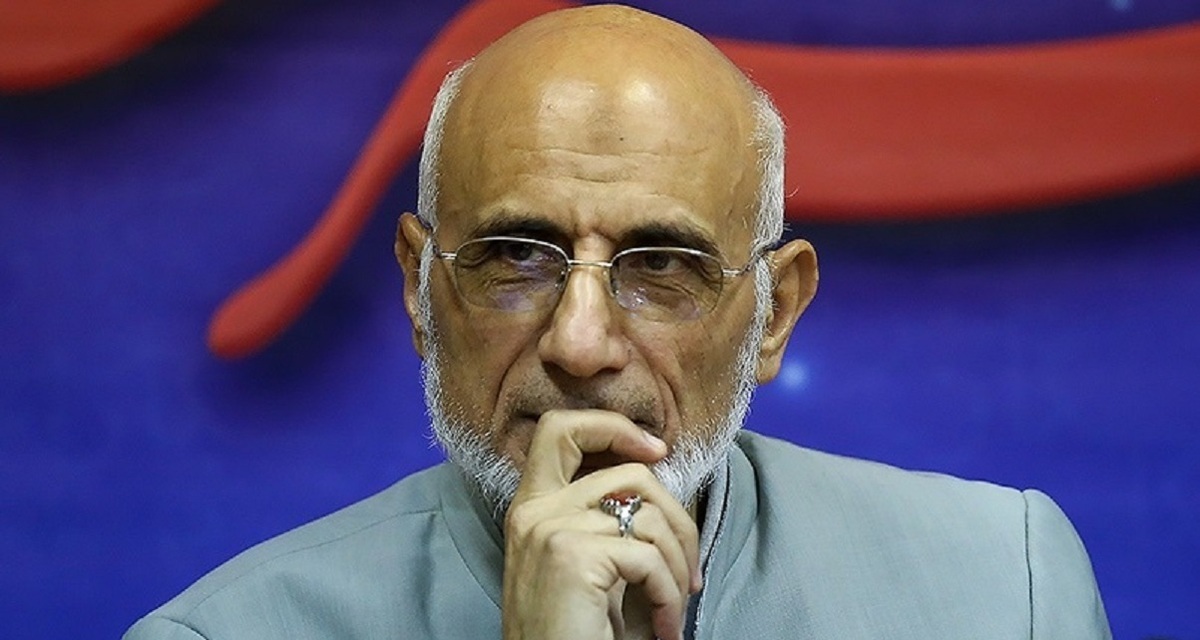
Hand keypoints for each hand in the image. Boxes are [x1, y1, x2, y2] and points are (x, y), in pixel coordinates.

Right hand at [501, 410, 700, 639]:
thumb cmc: (570, 632)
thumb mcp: (582, 566)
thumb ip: (602, 521)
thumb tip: (660, 485)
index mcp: (531, 507)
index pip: (561, 428)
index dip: (614, 426)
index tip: (655, 451)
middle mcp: (534, 510)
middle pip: (629, 471)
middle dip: (678, 516)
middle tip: (689, 566)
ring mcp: (551, 529)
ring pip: (649, 517)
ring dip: (679, 567)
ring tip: (675, 607)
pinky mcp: (572, 555)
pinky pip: (650, 558)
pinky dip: (670, 596)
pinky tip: (664, 629)